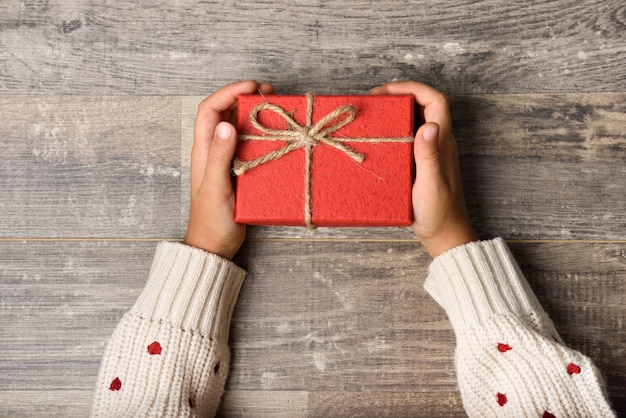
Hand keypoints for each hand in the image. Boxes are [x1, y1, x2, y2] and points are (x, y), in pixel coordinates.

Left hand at [184, 80, 274, 258]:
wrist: (215, 246)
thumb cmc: (211, 221)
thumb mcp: (216, 188)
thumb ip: (219, 156)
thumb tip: (227, 124)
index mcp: (203, 150)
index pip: (211, 110)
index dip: (229, 92)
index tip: (251, 87)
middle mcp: (215, 150)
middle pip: (226, 112)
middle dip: (245, 97)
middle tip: (269, 92)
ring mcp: (228, 160)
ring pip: (240, 127)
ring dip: (255, 113)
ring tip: (276, 105)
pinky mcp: (241, 170)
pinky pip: (250, 144)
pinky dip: (262, 133)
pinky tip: (276, 133)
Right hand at [370, 81, 476, 257]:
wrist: (444, 235)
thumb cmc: (439, 213)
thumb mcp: (431, 184)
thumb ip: (430, 156)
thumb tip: (429, 125)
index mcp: (443, 142)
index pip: (435, 101)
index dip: (413, 89)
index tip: (387, 92)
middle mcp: (438, 142)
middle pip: (423, 106)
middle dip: (399, 96)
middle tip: (373, 101)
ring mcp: (430, 153)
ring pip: (415, 121)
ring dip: (395, 113)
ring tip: (372, 116)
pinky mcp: (421, 163)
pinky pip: (408, 138)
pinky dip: (393, 131)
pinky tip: (377, 139)